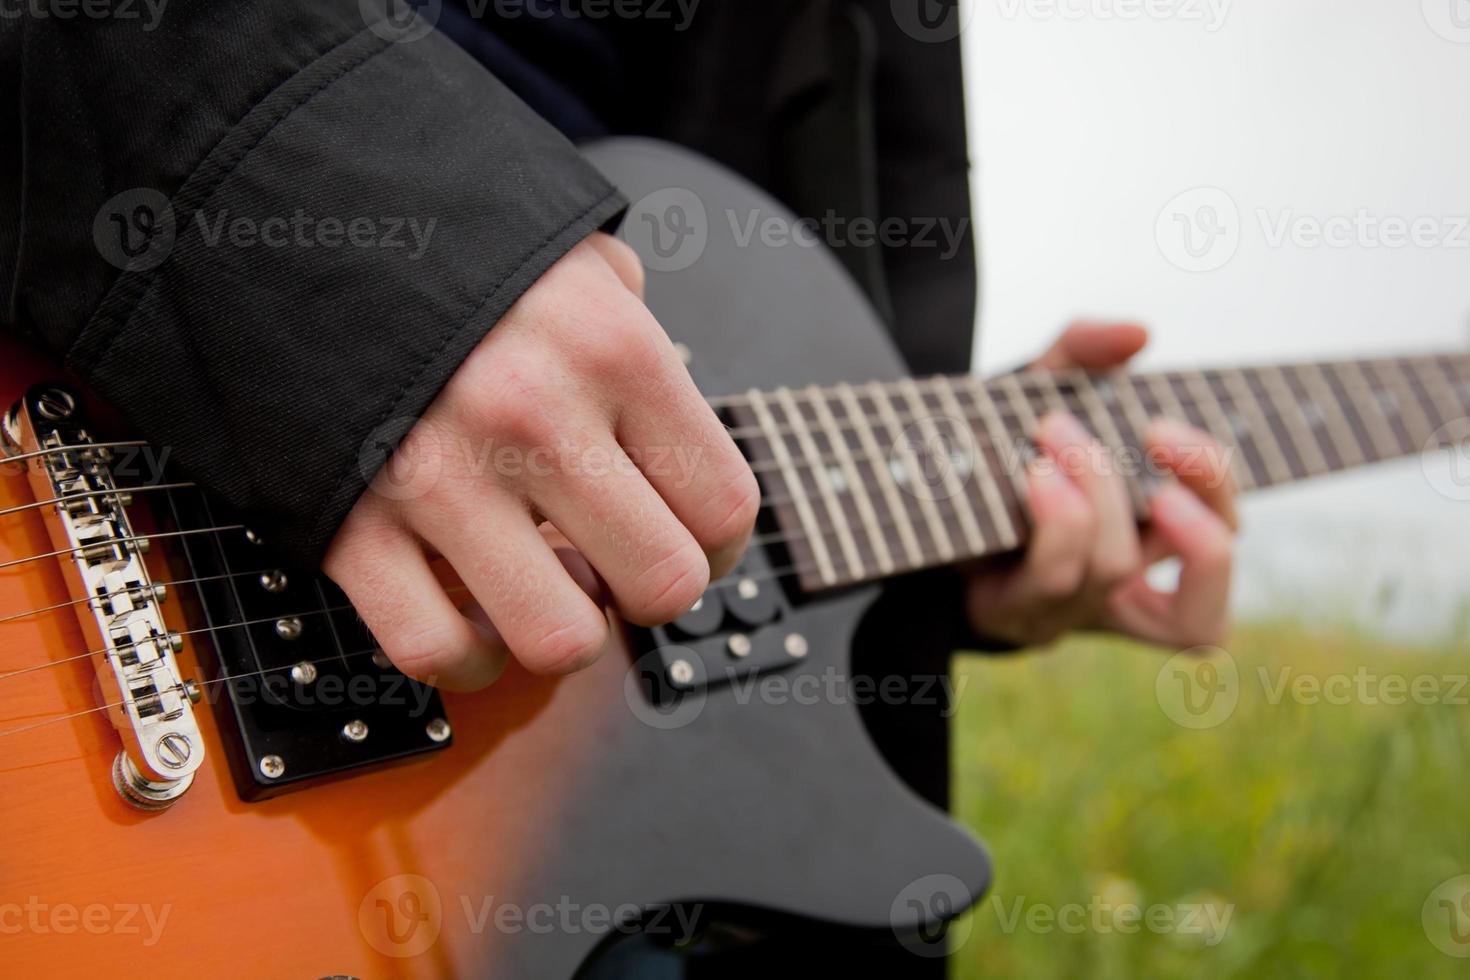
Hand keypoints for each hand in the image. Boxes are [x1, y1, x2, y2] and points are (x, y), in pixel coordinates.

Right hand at [324, 233, 760, 689]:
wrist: (280, 207)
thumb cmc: (444, 241)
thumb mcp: (572, 255)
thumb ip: (637, 335)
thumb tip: (664, 416)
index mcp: (611, 348)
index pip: (723, 507)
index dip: (720, 547)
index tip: (694, 543)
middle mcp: (535, 417)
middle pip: (662, 586)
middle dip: (649, 590)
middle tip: (616, 563)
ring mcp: (438, 478)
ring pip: (559, 641)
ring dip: (562, 628)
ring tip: (541, 583)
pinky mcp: (349, 526)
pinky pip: (434, 653)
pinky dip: (465, 657)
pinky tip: (471, 616)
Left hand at [963, 321, 1237, 649]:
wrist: (897, 491)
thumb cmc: (985, 449)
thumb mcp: (1037, 389)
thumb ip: (1082, 352)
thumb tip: (1138, 332)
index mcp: (1143, 543)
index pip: (1222, 542)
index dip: (1218, 490)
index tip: (1171, 426)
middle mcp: (1114, 591)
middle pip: (1202, 585)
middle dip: (1191, 495)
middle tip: (1155, 430)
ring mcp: (1062, 610)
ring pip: (1116, 572)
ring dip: (1098, 491)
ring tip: (1058, 433)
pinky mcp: (1007, 613)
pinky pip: (1051, 587)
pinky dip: (1055, 525)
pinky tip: (1035, 476)